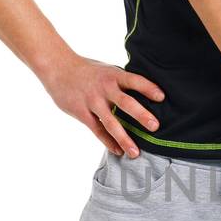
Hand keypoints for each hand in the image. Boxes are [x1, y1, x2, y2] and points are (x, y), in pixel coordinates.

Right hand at [40, 49, 165, 156]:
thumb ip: (123, 82)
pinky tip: (118, 151)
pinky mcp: (81, 112)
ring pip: (110, 123)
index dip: (148, 88)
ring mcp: (92, 101)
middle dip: (141, 115)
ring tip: (136, 153)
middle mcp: (104, 88)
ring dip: (124, 138)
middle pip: (125, 103)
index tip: (162, 97)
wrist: (58, 67)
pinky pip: (97, 130)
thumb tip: (147, 92)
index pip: (134, 80)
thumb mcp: (107, 70)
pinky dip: (108, 142)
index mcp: (114, 75)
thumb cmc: (88, 70)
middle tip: (155, 127)